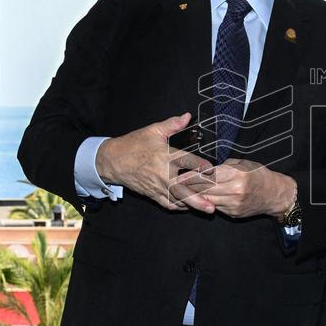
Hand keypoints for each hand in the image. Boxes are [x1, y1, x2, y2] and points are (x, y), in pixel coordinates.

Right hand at [96, 113, 215, 212]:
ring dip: (192, 204)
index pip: (187, 162)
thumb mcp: (153, 130)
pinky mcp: (152, 194)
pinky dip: (180, 206)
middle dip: (198, 197)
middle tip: (213, 204)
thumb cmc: (133, 144)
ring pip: (177, 199)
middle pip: (183, 188)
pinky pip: (168, 203)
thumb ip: (172, 124)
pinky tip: (190, 207)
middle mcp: (163, 174)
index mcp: (165, 156)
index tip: (212, 170)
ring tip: (207, 208)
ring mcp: (157, 186)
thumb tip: (188, 116)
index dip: (201, 166)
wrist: (112, 161)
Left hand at [181, 158, 295, 218]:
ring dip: (193, 195)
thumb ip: (225, 166)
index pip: (209, 175)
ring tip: (180, 190)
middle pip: (205, 188)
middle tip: (173, 181)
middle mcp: (235, 191)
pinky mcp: (232, 213)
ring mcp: (233, 204)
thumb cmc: (259, 175)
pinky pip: (214, 207)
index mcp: (237, 175)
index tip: (179, 172)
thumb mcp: (244, 164)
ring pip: (207, 199)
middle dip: (188, 185)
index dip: (193, 175)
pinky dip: (204, 202)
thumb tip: (206, 167)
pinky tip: (195, 198)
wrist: (275, 195)